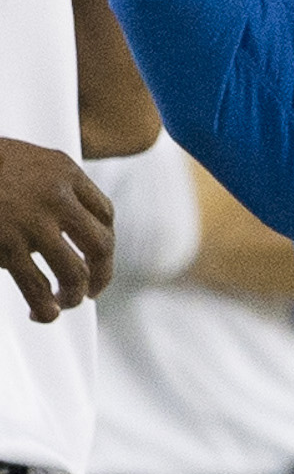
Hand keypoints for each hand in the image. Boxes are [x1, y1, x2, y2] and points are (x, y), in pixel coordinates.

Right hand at [0, 137, 113, 320]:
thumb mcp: (27, 160)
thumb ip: (52, 185)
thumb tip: (70, 222)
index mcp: (65, 171)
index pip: (105, 214)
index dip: (104, 241)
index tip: (96, 258)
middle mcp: (56, 196)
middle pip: (101, 245)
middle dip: (102, 274)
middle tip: (92, 290)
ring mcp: (32, 222)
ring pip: (75, 272)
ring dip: (74, 295)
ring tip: (65, 303)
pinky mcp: (7, 245)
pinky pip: (37, 287)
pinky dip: (45, 307)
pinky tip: (42, 312)